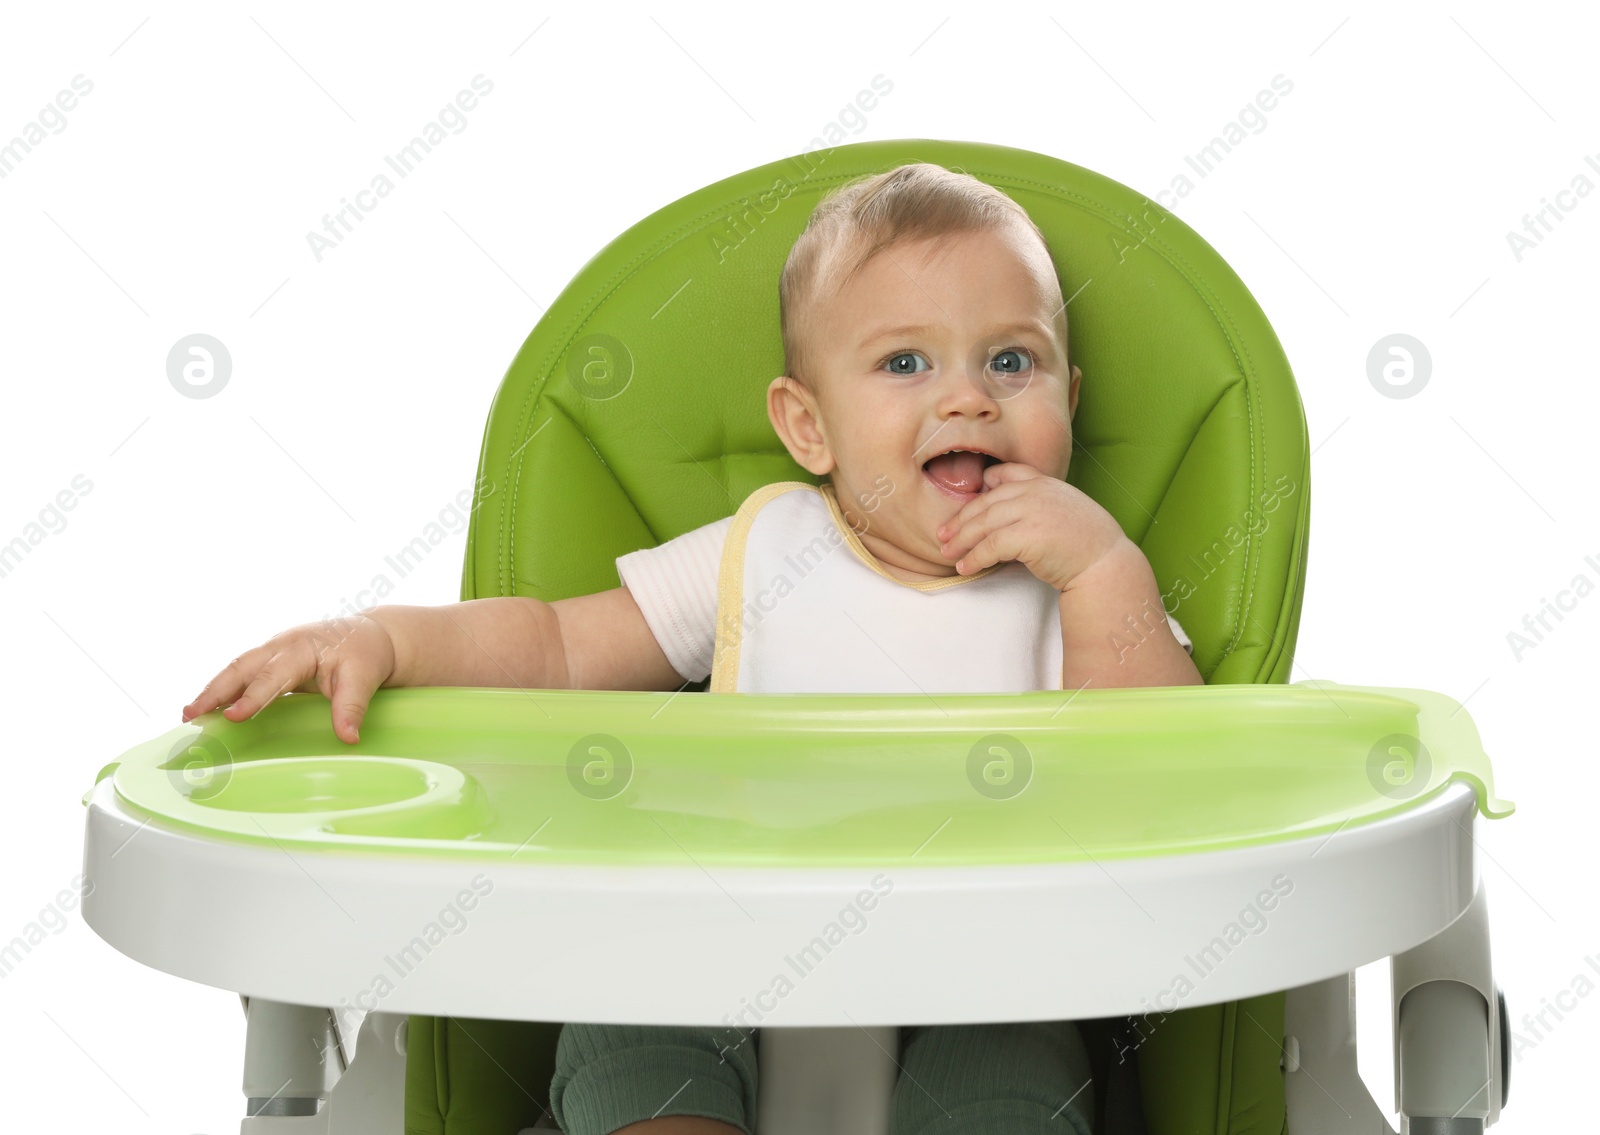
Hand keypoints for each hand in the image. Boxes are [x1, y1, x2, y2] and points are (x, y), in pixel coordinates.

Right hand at [182, 614, 397, 743]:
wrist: (369, 635)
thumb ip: (352, 706)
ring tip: (190, 715)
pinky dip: (226, 689)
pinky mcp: (271, 661)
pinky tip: (211, 709)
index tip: (233, 716)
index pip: (271, 675)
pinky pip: (244, 674)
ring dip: (213, 690)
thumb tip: (348, 738)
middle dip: (215, 690)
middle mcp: (281, 646)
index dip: (252, 697)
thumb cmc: (365, 653)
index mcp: (301, 647)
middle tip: (191, 715)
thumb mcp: (364, 678)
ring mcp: (273, 651)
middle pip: (241, 667)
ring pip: (237, 669)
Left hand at [934, 462, 1127, 590]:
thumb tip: (1005, 509)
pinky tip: (965, 567)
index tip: (966, 508)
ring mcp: (1031, 511)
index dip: (980, 490)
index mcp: (1044, 481)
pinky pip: (990, 546)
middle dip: (960, 520)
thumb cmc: (1086, 543)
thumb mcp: (1063, 508)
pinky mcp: (1027, 536)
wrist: (1106, 564)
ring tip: (947, 553)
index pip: (1002, 474)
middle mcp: (1035, 491)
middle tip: (942, 535)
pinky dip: (974, 557)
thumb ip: (1037, 501)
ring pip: (983, 524)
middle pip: (985, 502)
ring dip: (961, 540)